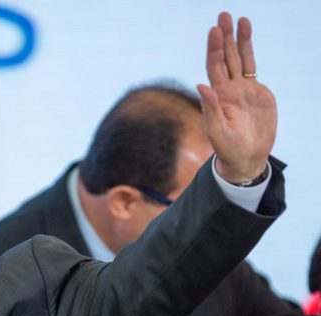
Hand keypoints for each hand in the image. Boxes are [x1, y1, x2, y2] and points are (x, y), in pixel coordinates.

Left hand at [197, 12, 276, 183]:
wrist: (245, 157)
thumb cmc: (227, 149)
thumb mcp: (217, 131)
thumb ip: (210, 109)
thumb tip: (201, 86)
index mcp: (218, 96)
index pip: (214, 67)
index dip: (214, 49)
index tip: (214, 31)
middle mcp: (228, 89)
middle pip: (226, 57)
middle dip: (225, 36)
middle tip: (223, 15)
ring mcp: (242, 89)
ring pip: (240, 58)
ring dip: (239, 39)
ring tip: (239, 19)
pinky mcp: (257, 92)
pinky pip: (252, 67)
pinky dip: (249, 51)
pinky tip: (246, 37)